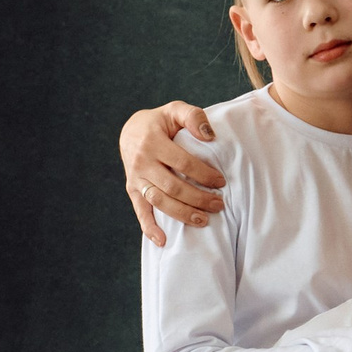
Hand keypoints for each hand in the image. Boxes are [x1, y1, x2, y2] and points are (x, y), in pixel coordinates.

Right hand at [122, 103, 224, 246]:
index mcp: (153, 142)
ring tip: (204, 220)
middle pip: (173, 187)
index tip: (221, 182)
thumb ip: (193, 116)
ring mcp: (135, 179)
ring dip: (183, 214)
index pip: (183, 163)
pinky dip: (150, 228)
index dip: (203, 174)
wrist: (130, 131)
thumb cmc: (160, 122)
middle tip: (219, 204)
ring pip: (160, 202)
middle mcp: (142, 162)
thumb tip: (210, 136)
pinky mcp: (132, 190)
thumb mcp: (175, 110)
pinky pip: (140, 212)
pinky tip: (163, 241)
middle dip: (198, 198)